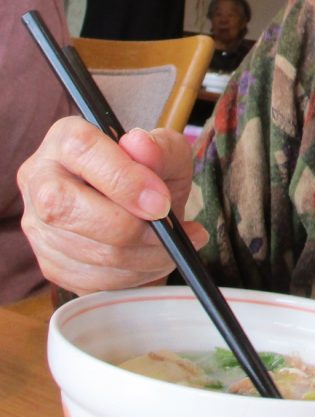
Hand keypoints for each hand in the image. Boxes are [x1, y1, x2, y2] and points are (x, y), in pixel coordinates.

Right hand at [17, 118, 206, 293]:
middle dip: (129, 227)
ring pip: (83, 250)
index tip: (162, 202)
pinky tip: (156, 259)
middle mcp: (41, 178)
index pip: (81, 150)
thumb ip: (161, 149)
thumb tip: (140, 144)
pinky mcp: (50, 262)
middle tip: (170, 230)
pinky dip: (134, 274)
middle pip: (64, 206)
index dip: (123, 179)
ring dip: (142, 255)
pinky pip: (90, 279)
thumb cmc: (155, 174)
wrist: (148, 210)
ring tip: (174, 245)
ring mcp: (38, 224)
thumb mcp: (170, 154)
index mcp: (66, 138)